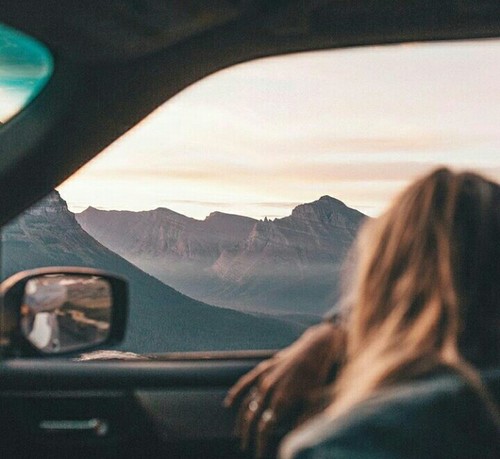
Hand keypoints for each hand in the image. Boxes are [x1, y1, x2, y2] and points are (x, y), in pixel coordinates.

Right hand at [224, 321, 345, 457]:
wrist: (317, 347)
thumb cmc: (319, 376)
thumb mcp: (314, 402)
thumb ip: (301, 423)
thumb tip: (294, 441)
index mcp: (282, 401)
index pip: (264, 429)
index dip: (260, 444)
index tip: (259, 455)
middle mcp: (269, 390)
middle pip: (252, 418)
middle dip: (248, 435)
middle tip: (246, 448)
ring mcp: (264, 378)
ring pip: (246, 402)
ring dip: (241, 419)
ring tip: (239, 433)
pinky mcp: (264, 368)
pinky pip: (245, 382)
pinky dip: (236, 393)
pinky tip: (228, 403)